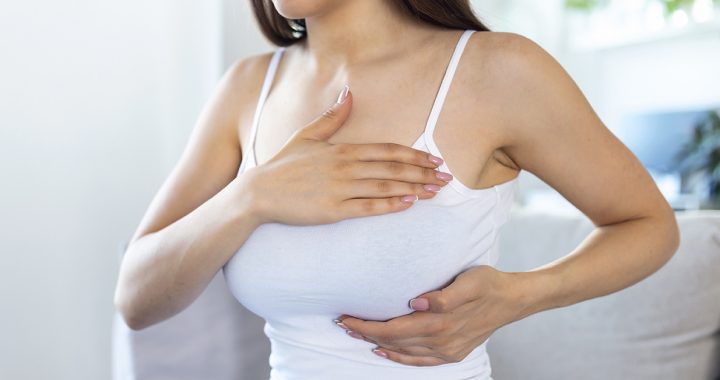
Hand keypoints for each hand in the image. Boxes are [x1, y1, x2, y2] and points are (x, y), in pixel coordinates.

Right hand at [244, 85, 451, 225]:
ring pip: (385, 187)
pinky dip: (390, 205)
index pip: (387, 150)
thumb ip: (332, 117)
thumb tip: (348, 93)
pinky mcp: (333, 211)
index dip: (413, 155)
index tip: (434, 159)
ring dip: (413, 188)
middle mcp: (345, 168)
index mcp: (342, 150)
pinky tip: (408, 204)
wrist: (259, 193)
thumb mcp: (307, 136)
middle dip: (422, 172)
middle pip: (392, 168)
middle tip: (446, 177)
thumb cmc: (283, 165)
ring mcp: (340, 190)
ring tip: (435, 191)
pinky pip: (368, 207)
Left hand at [334, 265, 533, 365]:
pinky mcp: (452, 354)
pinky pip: (419, 361)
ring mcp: (446, 351)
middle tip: (343, 323)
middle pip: (393, 341)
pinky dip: (399, 358)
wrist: (513, 300)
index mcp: (440, 322)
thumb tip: (416, 302)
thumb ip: (444, 295)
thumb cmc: (488, 283)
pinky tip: (386, 353)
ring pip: (403, 352)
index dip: (367, 326)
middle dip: (365, 333)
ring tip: (356, 335)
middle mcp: (440, 341)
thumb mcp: (469, 281)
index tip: (346, 318)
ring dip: (378, 344)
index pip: (392, 328)